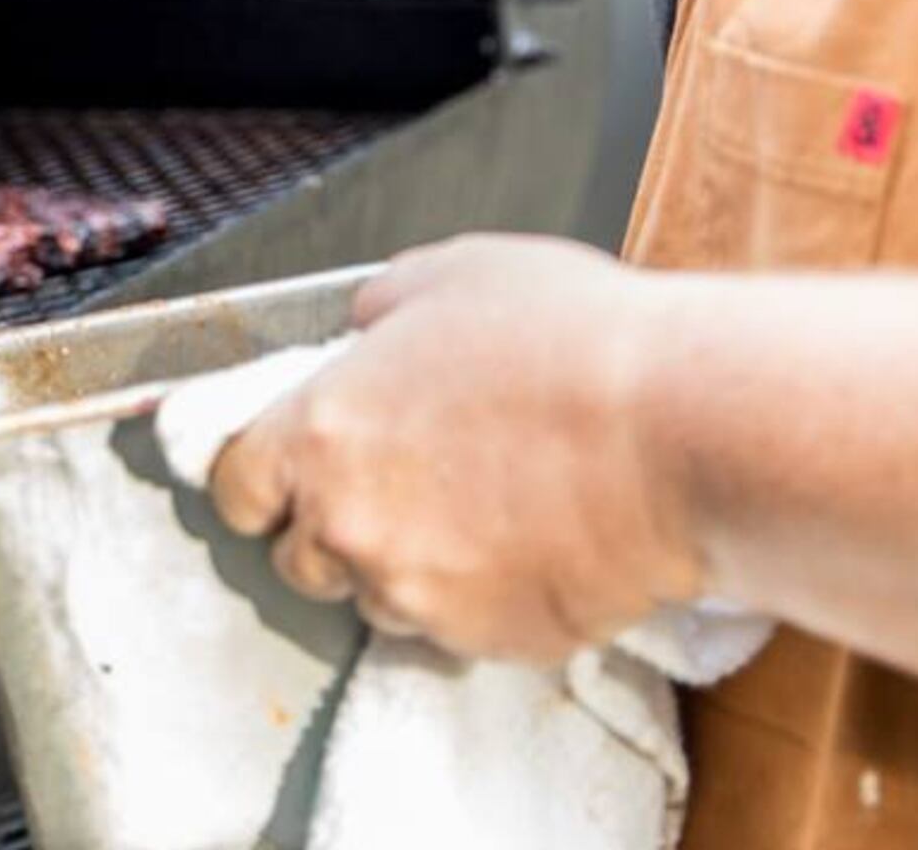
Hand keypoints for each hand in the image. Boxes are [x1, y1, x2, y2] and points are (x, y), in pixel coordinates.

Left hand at [209, 235, 703, 662]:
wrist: (682, 432)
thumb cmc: (574, 344)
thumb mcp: (451, 275)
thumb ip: (378, 309)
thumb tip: (362, 329)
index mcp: (320, 432)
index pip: (235, 486)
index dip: (262, 478)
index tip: (288, 474)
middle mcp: (349, 526)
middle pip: (300, 556)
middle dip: (338, 526)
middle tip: (409, 483)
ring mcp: (416, 594)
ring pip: (380, 598)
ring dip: (411, 565)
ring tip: (485, 509)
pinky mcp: (487, 642)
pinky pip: (459, 629)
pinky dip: (481, 596)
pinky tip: (531, 543)